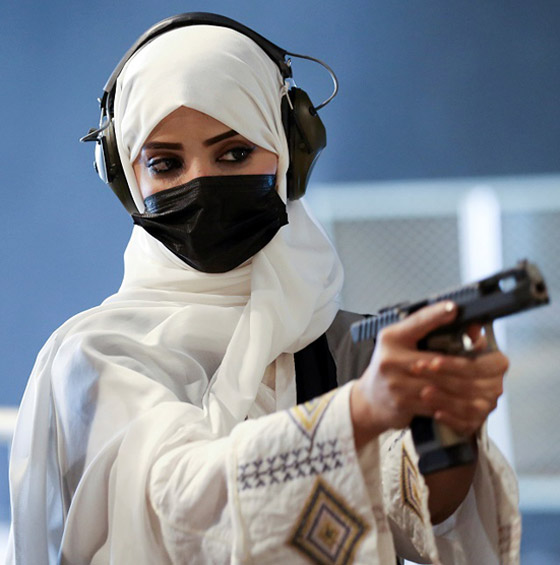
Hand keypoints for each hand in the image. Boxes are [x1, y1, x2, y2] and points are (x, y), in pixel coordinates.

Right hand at [350, 301, 508, 448]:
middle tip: (490, 363)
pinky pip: (435, 402)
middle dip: (466, 363)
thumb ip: (429, 331)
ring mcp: (395, 382)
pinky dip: (454, 402)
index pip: (416, 322)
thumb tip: (471, 326)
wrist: (369, 399)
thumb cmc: (390, 367)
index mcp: (391, 338)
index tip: (453, 308)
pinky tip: (467, 400)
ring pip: (441, 384)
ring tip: (485, 384)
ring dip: (466, 385)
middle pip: (437, 360)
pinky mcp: (402, 402)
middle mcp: (390, 358)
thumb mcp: (401, 342)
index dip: (435, 314)